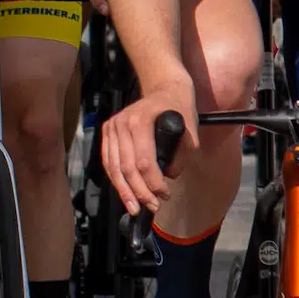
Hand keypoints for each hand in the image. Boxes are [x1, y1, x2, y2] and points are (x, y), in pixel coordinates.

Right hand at [101, 82, 194, 214]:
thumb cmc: (180, 108)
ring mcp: (111, 128)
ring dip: (125, 191)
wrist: (164, 88)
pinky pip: (109, 162)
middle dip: (139, 192)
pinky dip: (116, 179)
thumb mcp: (191, 129)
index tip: (164, 195)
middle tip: (152, 208)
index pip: (144, 161)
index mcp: (140, 121)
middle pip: (127, 167)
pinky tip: (125, 193)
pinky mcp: (107, 133)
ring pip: (114, 167)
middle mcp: (121, 124)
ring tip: (135, 208)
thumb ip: (183, 154)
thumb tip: (169, 175)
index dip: (153, 183)